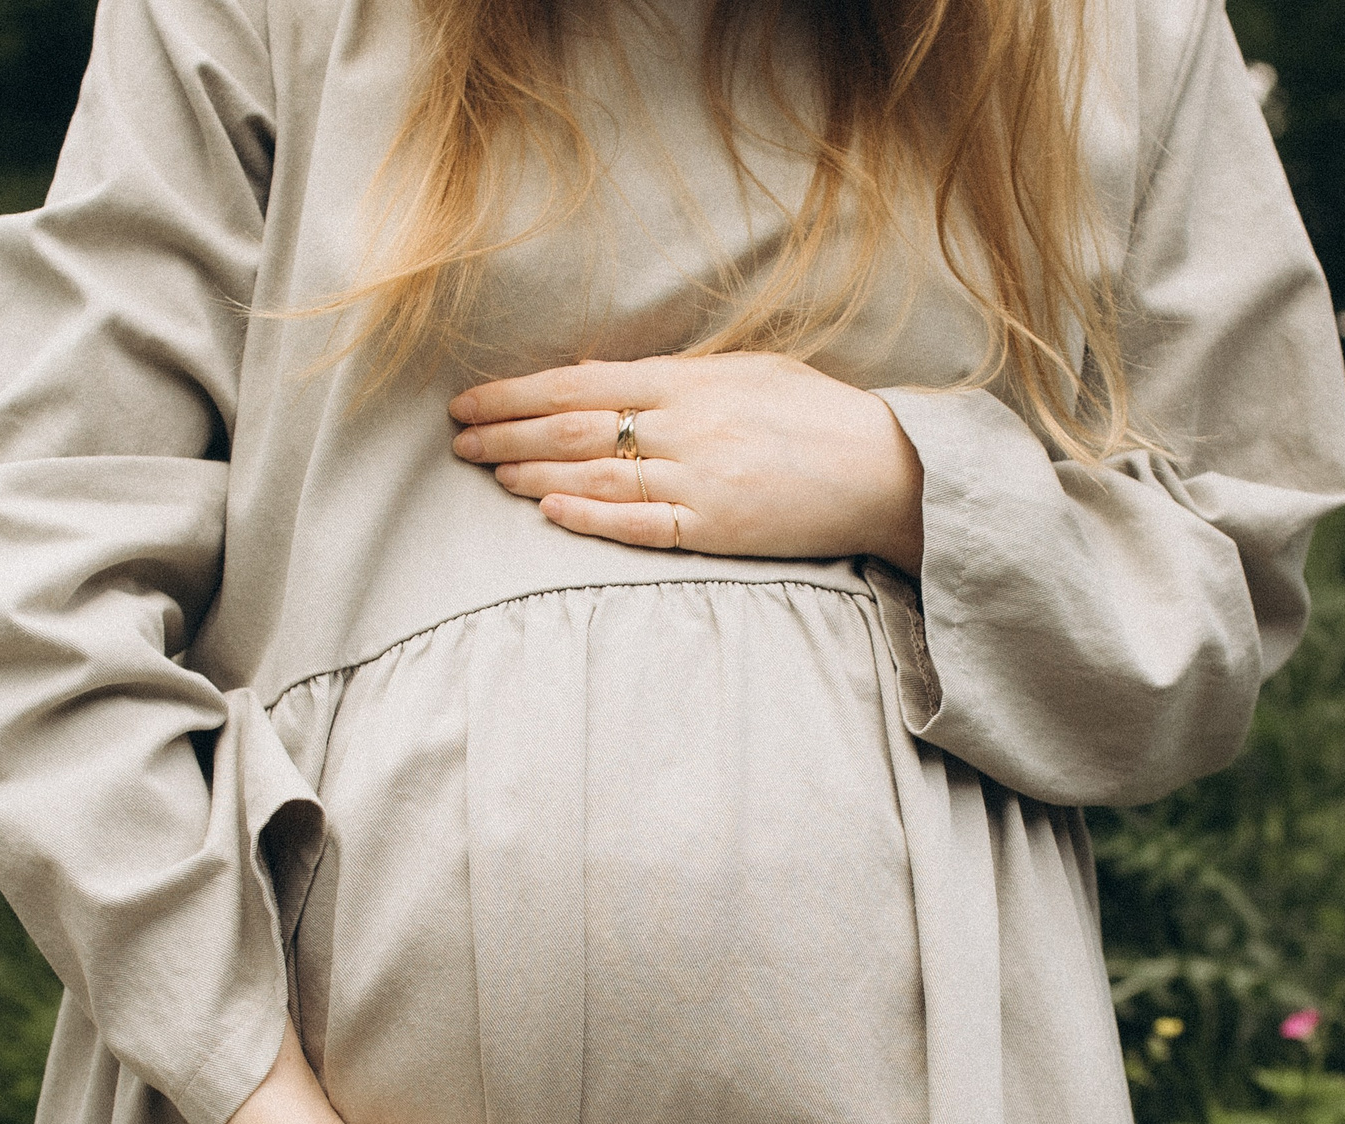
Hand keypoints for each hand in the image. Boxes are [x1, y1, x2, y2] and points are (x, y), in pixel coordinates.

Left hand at [449, 352, 924, 571]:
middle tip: (459, 440)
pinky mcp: (718, 528)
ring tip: (490, 473)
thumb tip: (593, 376)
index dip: (518, 392)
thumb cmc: (814, 417)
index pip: (581, 383)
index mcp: (690, 381)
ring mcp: (701, 479)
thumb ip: (670, 376)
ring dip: (536, 474)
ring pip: (599, 475)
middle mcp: (687, 425)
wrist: (885, 469)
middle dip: (509, 432)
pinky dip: (592, 517)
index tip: (471, 399)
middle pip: (576, 428)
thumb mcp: (744, 373)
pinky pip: (642, 524)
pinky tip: (549, 514)